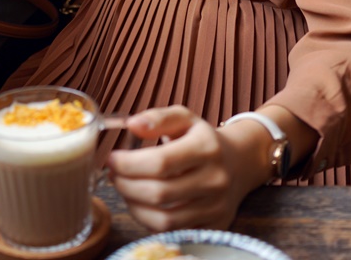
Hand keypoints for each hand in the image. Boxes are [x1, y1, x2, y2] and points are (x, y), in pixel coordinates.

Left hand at [107, 106, 257, 231]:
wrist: (238, 163)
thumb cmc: (201, 138)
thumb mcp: (183, 118)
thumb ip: (157, 118)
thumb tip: (132, 124)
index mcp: (206, 148)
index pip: (161, 163)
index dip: (129, 164)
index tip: (111, 159)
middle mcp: (215, 179)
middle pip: (160, 193)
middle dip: (126, 185)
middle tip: (113, 174)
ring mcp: (216, 207)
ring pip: (165, 219)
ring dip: (134, 205)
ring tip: (123, 188)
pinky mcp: (214, 226)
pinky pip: (173, 231)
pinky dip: (149, 220)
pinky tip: (140, 203)